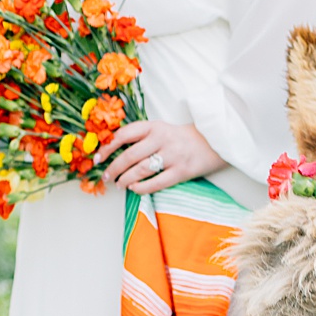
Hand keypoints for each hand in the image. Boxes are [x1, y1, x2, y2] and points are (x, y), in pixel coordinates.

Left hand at [95, 120, 226, 194]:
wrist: (218, 142)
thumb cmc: (185, 138)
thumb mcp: (163, 129)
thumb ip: (143, 137)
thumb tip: (116, 151)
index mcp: (155, 126)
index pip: (124, 135)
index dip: (107, 147)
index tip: (98, 157)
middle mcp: (162, 139)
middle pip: (129, 155)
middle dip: (114, 167)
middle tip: (106, 176)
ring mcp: (173, 156)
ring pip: (140, 169)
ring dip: (125, 179)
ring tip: (118, 184)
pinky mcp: (182, 171)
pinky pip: (156, 182)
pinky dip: (141, 187)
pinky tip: (134, 189)